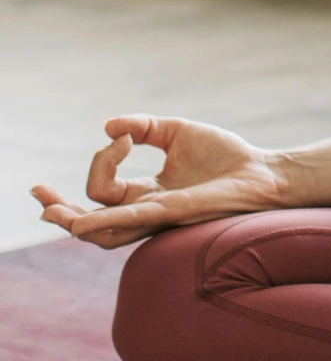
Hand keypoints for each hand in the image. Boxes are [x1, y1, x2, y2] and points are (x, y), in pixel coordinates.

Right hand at [31, 116, 288, 249]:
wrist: (263, 172)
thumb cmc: (225, 156)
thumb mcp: (176, 131)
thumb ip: (142, 127)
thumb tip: (108, 128)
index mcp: (145, 195)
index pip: (102, 190)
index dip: (101, 161)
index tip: (121, 137)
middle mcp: (146, 212)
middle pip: (90, 221)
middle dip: (60, 209)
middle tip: (37, 193)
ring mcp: (157, 218)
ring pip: (103, 233)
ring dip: (73, 222)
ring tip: (50, 210)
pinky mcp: (173, 214)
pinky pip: (131, 223)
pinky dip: (104, 220)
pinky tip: (81, 219)